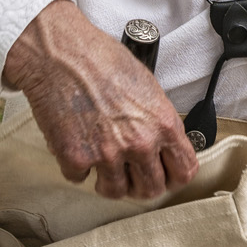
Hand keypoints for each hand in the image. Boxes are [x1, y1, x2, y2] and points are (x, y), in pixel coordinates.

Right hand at [4, 0, 198, 199]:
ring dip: (109, 181)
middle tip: (130, 172)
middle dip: (141, 184)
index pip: (184, 170)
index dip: (174, 176)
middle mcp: (140, 143)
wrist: (62, 54)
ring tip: (102, 162)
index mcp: (163, 124)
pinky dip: (76, 167)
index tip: (165, 175)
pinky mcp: (76, 159)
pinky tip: (76, 144)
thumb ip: (157, 120)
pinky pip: (80, 179)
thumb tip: (162, 144)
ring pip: (115, 192)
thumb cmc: (103, 61)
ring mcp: (107, 154)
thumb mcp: (148, 87)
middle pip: (151, 190)